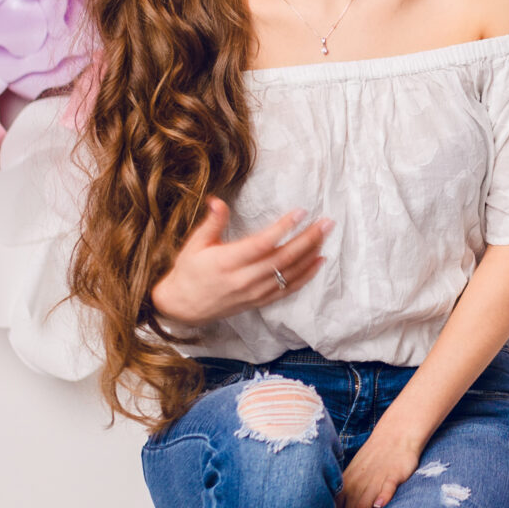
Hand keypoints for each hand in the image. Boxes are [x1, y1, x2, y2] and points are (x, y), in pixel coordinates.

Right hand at [149, 199, 328, 331]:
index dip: (283, 228)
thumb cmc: (188, 272)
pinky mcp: (258, 302)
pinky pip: (287, 290)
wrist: (181, 307)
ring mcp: (253, 293)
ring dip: (310, 255)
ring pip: (288, 274)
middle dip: (308, 239)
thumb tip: (217, 200)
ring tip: (325, 236)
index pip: (261, 243)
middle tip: (326, 223)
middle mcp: (243, 279)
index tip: (301, 212)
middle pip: (282, 259)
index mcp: (226, 261)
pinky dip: (306, 276)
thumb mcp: (194, 244)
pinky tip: (318, 262)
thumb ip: (211, 222)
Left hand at [334, 414, 425, 507]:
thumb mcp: (357, 483)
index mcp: (344, 493)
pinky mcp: (392, 474)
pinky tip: (380, 505)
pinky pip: (387, 486)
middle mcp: (354, 489)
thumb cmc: (376, 463)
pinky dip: (383, 495)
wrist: (396, 435)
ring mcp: (372, 482)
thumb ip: (349, 506)